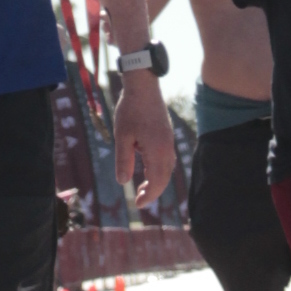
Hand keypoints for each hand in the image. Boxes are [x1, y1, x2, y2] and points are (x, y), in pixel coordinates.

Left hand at [113, 67, 175, 206]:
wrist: (143, 86)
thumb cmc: (130, 110)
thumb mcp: (122, 137)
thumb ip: (123, 161)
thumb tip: (123, 182)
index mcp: (157, 151)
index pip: (157, 182)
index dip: (148, 196)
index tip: (137, 204)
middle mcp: (167, 148)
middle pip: (164, 178)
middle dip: (153, 192)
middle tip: (139, 200)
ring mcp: (169, 141)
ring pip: (167, 169)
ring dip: (157, 181)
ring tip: (142, 187)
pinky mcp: (167, 135)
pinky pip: (167, 159)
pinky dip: (159, 169)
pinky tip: (147, 168)